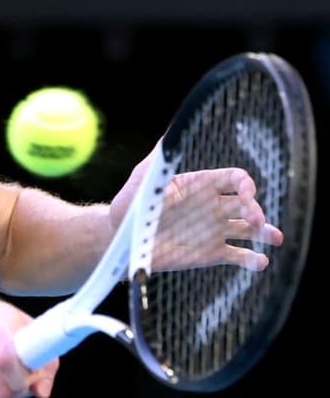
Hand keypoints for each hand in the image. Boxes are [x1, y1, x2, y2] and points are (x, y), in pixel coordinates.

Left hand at [110, 144, 282, 271]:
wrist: (122, 238)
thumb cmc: (130, 204)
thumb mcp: (144, 179)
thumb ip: (160, 160)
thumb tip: (170, 135)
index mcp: (202, 185)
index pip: (235, 179)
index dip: (247, 185)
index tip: (248, 194)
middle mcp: (214, 206)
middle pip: (247, 205)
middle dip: (257, 211)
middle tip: (257, 222)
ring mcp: (214, 231)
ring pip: (250, 230)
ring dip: (266, 233)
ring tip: (275, 239)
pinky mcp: (211, 254)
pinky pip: (238, 256)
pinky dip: (252, 260)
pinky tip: (261, 262)